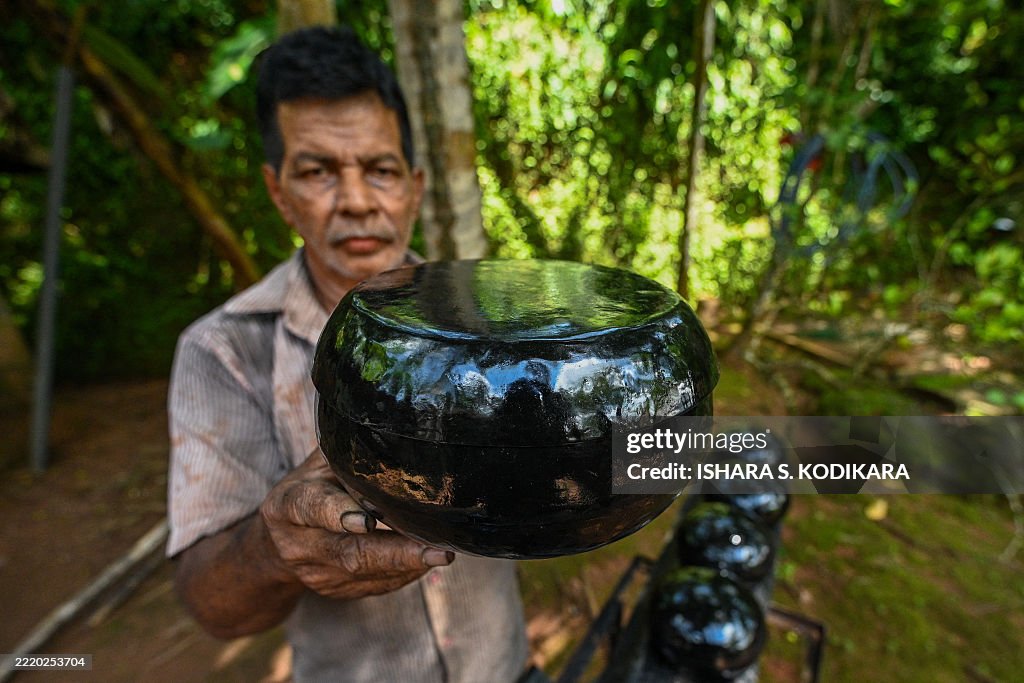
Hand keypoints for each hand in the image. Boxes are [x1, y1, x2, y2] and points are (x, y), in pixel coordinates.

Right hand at [259, 449, 452, 599]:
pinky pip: (376, 586)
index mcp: (288, 505)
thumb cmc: (313, 487)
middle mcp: (299, 545)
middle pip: (350, 553)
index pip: (313, 509)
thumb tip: (399, 429)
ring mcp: (317, 574)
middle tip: (438, 551)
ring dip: (408, 565)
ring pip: (367, 573)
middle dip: (397, 553)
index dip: (339, 514)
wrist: (280, 541)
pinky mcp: (336, 591)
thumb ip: (350, 454)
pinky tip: (426, 560)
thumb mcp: (319, 464)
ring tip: (442, 553)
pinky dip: (404, 573)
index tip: (369, 521)